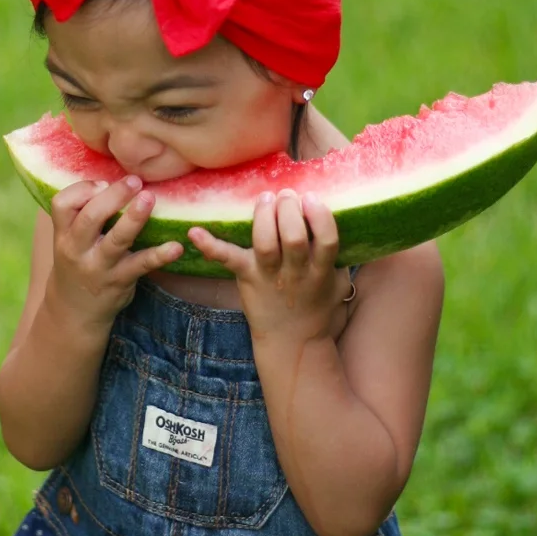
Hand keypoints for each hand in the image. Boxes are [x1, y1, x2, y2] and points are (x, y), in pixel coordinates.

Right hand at [46, 176, 186, 327]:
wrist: (74, 312)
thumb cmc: (78, 263)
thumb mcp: (69, 239)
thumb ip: (81, 211)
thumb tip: (109, 175)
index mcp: (64, 234)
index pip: (62, 204)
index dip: (82, 189)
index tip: (102, 183)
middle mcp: (77, 249)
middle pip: (90, 217)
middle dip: (113, 196)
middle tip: (135, 181)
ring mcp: (99, 266)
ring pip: (116, 240)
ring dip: (134, 218)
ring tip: (150, 198)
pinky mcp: (120, 281)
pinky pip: (141, 265)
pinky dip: (160, 255)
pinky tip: (176, 247)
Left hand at [188, 190, 350, 347]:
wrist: (292, 341)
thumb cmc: (317, 305)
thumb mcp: (337, 281)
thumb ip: (339, 255)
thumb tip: (343, 217)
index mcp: (321, 271)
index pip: (326, 240)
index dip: (320, 216)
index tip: (312, 198)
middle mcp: (295, 273)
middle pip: (293, 237)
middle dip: (289, 210)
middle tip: (287, 195)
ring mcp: (269, 276)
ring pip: (265, 243)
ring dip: (264, 217)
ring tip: (266, 199)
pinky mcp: (246, 277)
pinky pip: (227, 259)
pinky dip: (209, 245)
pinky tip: (194, 232)